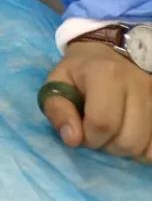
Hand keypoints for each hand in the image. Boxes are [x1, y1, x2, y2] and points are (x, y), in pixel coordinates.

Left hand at [42, 41, 151, 162]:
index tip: (80, 132)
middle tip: (96, 133)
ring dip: (125, 149)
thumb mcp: (57, 83)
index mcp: (105, 74)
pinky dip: (142, 148)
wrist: (107, 51)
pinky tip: (128, 135)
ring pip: (145, 146)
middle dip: (107, 145)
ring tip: (112, 134)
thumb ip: (57, 110)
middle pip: (128, 140)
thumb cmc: (79, 71)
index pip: (102, 123)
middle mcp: (136, 84)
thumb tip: (72, 139)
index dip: (89, 137)